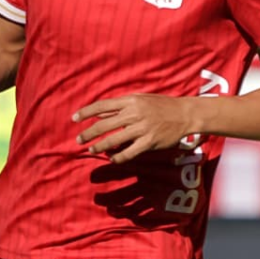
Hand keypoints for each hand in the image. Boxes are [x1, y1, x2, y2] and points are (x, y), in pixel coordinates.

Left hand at [73, 94, 194, 163]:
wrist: (185, 114)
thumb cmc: (160, 105)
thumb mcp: (140, 100)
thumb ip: (120, 107)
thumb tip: (100, 114)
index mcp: (130, 101)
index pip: (102, 105)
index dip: (86, 112)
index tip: (74, 118)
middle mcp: (134, 114)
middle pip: (104, 124)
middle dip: (88, 133)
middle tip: (78, 140)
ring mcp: (142, 128)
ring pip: (114, 139)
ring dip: (100, 146)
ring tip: (91, 149)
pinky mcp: (150, 142)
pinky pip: (130, 152)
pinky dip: (119, 157)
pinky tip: (112, 159)